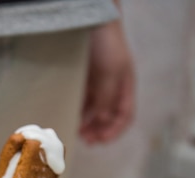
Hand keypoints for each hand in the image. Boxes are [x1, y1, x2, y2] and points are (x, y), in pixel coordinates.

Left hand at [79, 20, 134, 143]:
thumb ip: (108, 98)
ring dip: (86, 123)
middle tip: (83, 139)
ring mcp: (97, 83)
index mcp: (125, 86)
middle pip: (107, 116)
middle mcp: (112, 87)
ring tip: (75, 130)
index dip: (114, 131)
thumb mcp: (110, 73)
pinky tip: (69, 115)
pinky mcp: (83, 79)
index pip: (125, 116)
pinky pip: (81, 100)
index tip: (100, 141)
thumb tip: (103, 122)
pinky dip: (77, 110)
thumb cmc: (106, 44)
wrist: (90, 19)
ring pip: (93, 110)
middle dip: (97, 129)